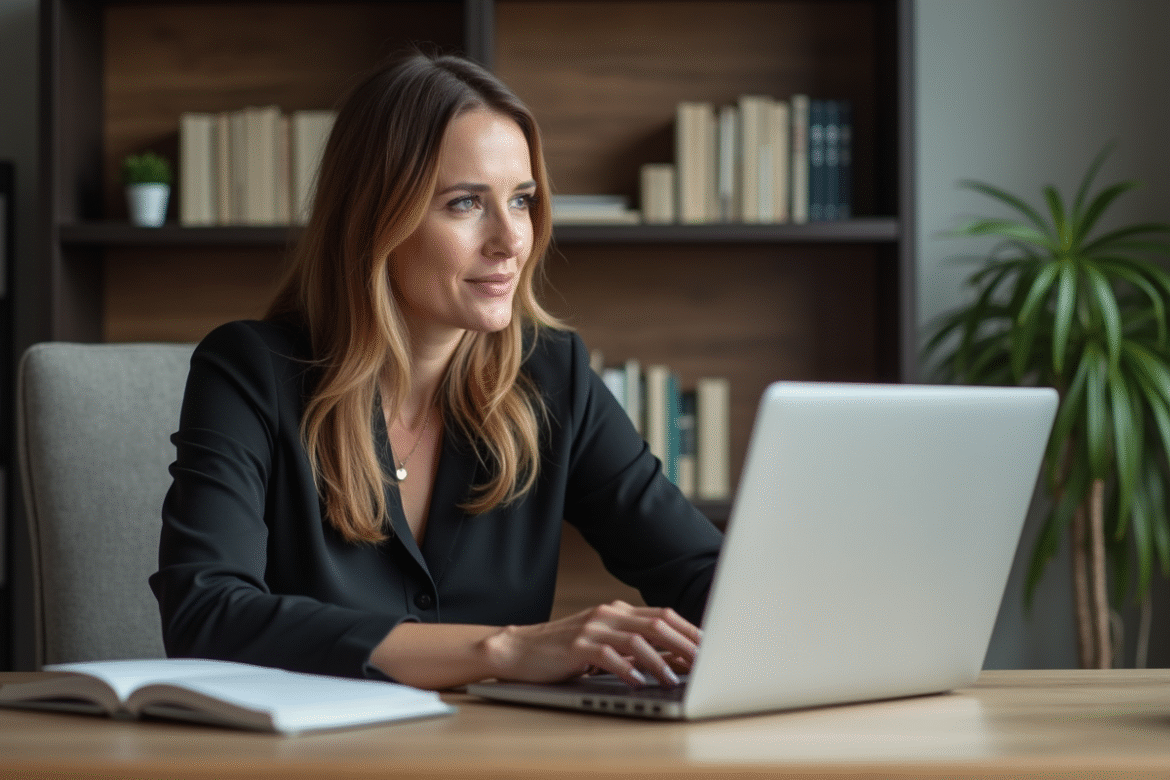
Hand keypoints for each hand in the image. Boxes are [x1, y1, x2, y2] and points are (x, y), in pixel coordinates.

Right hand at [485, 601, 700, 687]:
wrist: (520, 649)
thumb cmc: (564, 651)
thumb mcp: (603, 643)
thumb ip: (634, 648)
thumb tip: (674, 662)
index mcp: (618, 611)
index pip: (664, 615)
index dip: (690, 630)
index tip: (710, 647)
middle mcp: (608, 614)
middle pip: (657, 624)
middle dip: (685, 644)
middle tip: (705, 663)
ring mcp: (592, 628)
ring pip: (637, 640)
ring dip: (660, 661)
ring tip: (674, 679)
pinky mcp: (577, 646)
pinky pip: (608, 656)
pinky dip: (627, 670)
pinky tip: (638, 683)